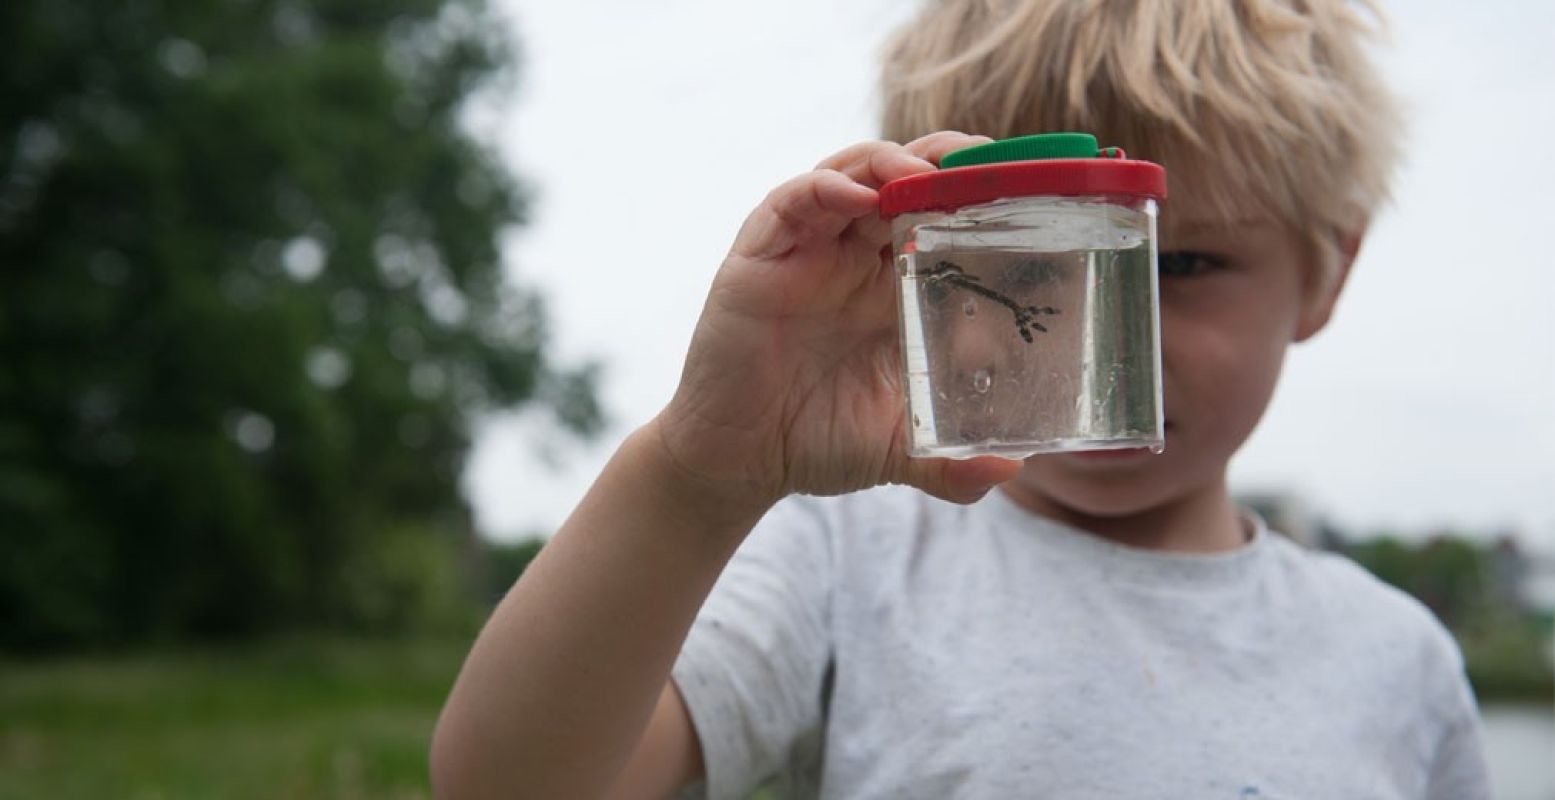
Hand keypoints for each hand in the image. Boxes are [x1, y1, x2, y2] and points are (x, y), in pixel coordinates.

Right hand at [653, 132, 1022, 518]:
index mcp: (890, 288)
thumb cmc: (815, 441)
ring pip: (850, 175)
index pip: (939, 215)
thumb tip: (1014, 471)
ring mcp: (805, 253)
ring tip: (925, 170)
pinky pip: (790, 202)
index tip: (1025, 187)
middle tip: (984, 159)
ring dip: (889, 162)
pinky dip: (823, 188)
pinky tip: (855, 196)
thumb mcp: (898, 447)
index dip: (976, 193)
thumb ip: (953, 465)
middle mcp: (851, 258)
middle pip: (901, 179)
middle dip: (943, 160)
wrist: (739, 462)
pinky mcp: (759, 259)